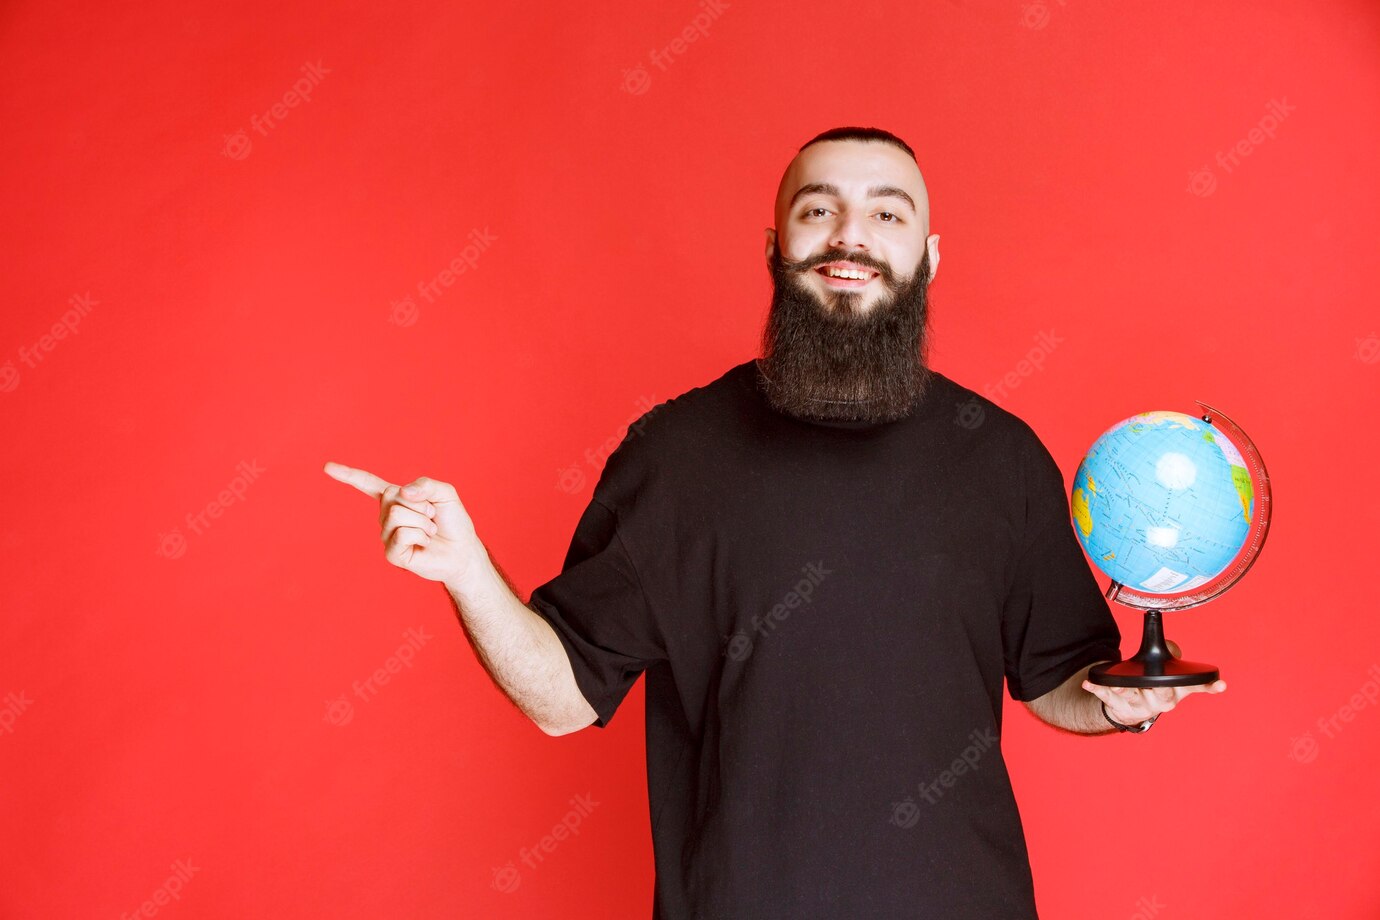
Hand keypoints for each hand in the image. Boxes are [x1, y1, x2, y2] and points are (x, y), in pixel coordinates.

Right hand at [323, 461, 486, 586]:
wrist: (463, 551)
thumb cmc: (453, 522)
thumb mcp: (445, 493)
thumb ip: (426, 484)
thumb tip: (401, 492)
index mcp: (396, 499)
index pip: (368, 484)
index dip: (348, 475)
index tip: (327, 467)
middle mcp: (387, 516)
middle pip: (391, 496)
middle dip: (418, 502)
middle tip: (431, 514)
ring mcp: (387, 535)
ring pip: (396, 514)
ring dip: (423, 520)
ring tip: (430, 530)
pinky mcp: (391, 553)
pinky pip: (402, 533)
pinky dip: (421, 535)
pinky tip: (425, 543)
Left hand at [1080, 640, 1226, 726]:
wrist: (1130, 707)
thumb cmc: (1153, 685)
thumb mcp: (1164, 667)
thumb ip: (1169, 651)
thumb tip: (1168, 643)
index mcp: (1175, 691)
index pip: (1195, 688)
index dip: (1210, 686)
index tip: (1221, 684)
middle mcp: (1160, 701)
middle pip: (1163, 696)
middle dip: (1160, 690)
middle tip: (1156, 684)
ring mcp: (1139, 704)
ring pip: (1133, 696)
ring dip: (1127, 691)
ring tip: (1121, 687)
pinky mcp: (1118, 704)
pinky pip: (1106, 696)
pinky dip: (1097, 689)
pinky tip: (1088, 684)